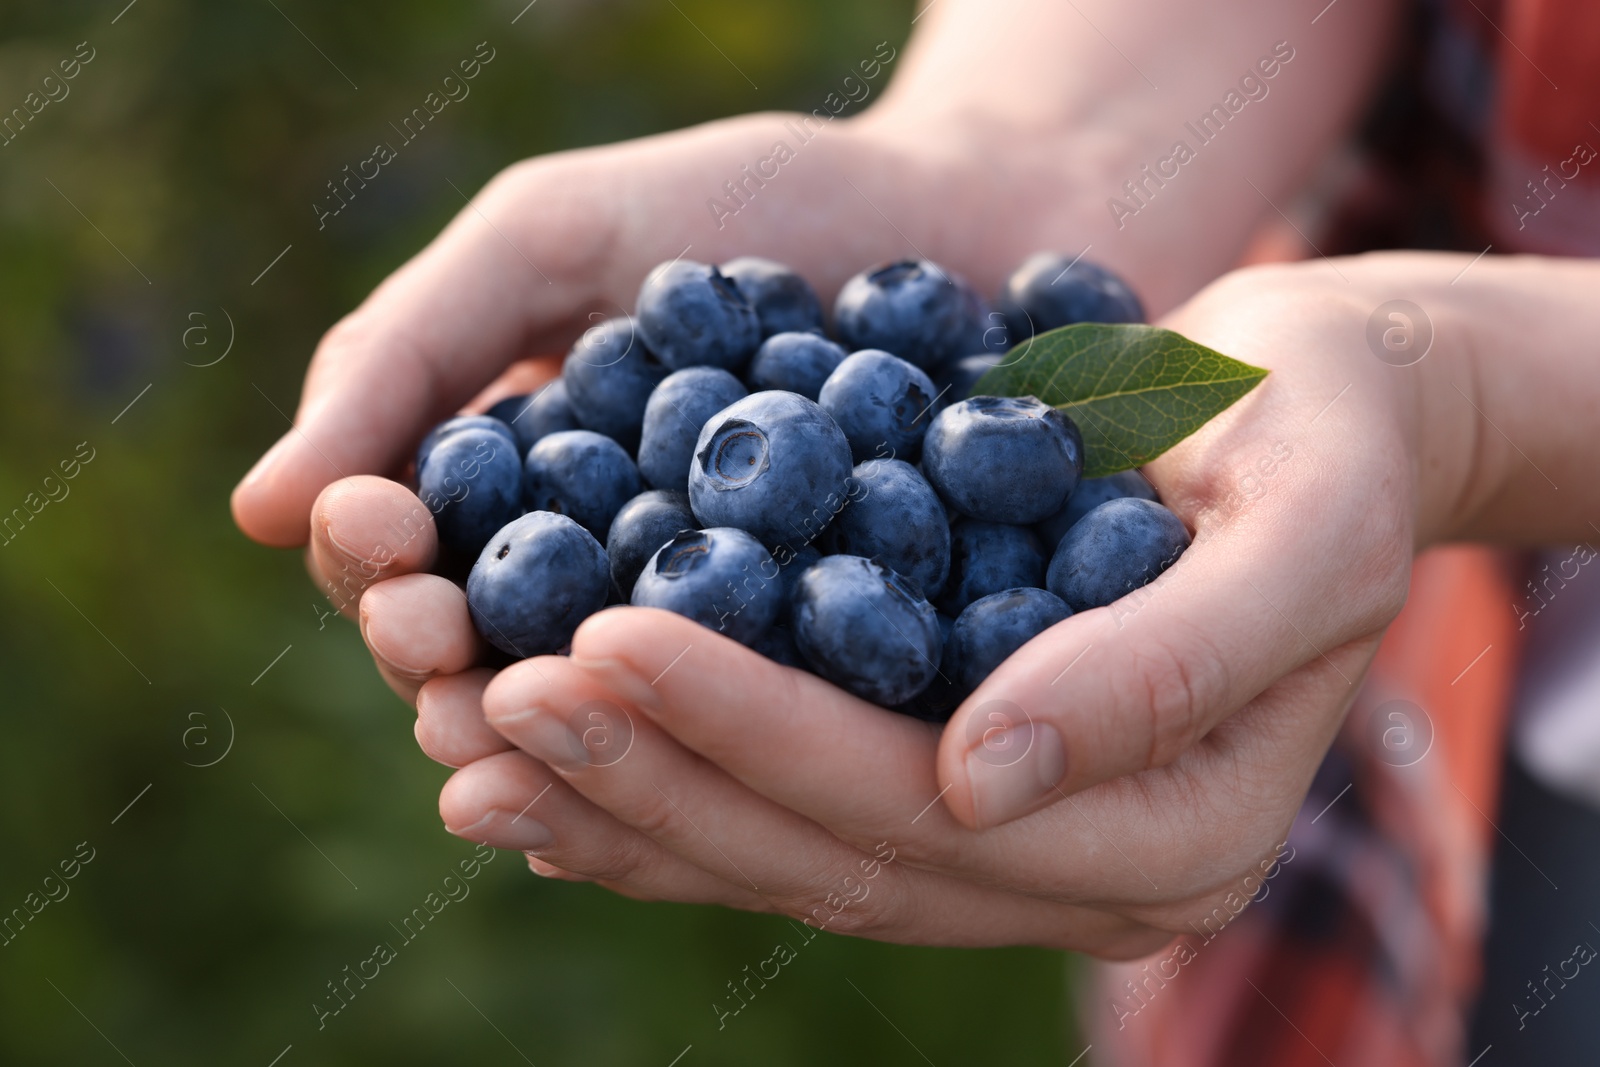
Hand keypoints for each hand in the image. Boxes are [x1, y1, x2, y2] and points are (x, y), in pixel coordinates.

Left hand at [435, 254, 1509, 951]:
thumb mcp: (1301, 527)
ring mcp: (1009, 848)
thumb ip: (1166, 666)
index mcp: (1172, 835)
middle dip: (658, 774)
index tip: (611, 642)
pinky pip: (785, 812)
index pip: (925, 805)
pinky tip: (544, 748)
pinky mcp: (945, 790)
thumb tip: (979, 778)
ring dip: (625, 800)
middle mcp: (1078, 872)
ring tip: (478, 731)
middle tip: (500, 691)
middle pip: (832, 853)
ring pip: (787, 855)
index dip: (757, 731)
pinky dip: (663, 783)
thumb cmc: (1326, 441)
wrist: (1321, 418)